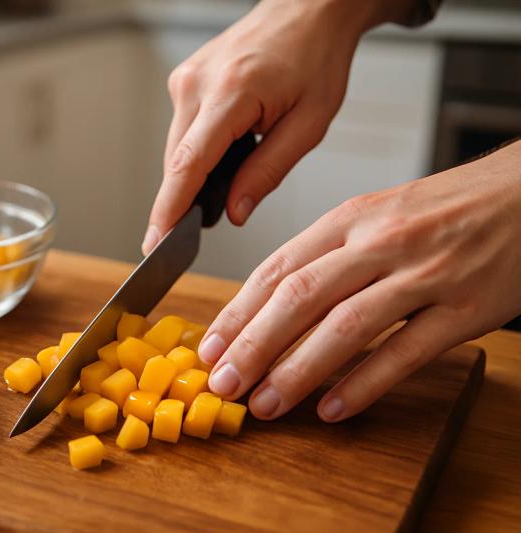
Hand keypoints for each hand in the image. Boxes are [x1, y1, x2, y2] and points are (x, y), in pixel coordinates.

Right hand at [142, 0, 367, 253]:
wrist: (307, 10)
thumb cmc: (315, 58)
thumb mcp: (308, 124)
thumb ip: (268, 172)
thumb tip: (234, 212)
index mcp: (231, 92)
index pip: (189, 162)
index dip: (170, 208)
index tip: (156, 241)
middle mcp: (197, 83)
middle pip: (177, 161)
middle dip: (182, 201)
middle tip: (194, 233)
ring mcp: (185, 79)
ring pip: (177, 149)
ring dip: (194, 175)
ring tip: (227, 183)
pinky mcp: (184, 80)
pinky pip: (182, 130)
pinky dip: (197, 152)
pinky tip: (223, 156)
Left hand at [199, 141, 520, 421]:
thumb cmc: (443, 210)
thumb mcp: (376, 216)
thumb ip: (326, 255)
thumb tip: (269, 305)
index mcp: (350, 219)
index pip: (278, 268)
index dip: (238, 312)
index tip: (210, 347)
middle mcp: (380, 243)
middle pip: (301, 297)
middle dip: (253, 345)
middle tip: (223, 383)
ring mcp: (425, 274)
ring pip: (347, 326)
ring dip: (298, 371)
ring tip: (265, 404)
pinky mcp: (466, 307)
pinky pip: (407, 351)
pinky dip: (366, 383)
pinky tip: (333, 409)